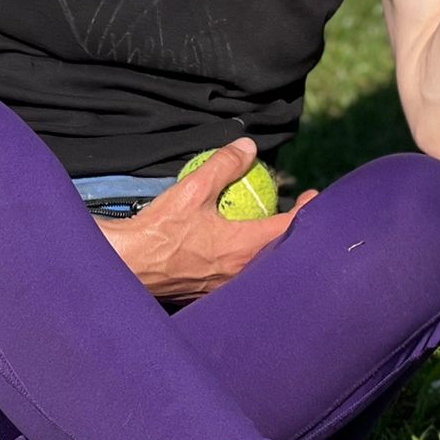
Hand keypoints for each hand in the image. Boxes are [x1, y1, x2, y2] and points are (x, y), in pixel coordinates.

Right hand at [95, 139, 316, 299]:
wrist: (126, 266)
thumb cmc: (159, 230)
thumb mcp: (193, 189)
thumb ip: (224, 165)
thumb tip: (248, 147)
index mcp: (244, 249)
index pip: (289, 229)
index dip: (307, 211)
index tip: (312, 196)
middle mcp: (240, 273)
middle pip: (278, 251)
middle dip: (288, 229)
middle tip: (293, 210)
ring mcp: (224, 288)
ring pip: (257, 265)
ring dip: (265, 245)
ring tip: (265, 226)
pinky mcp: (206, 293)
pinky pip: (236, 275)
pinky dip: (242, 258)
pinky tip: (231, 247)